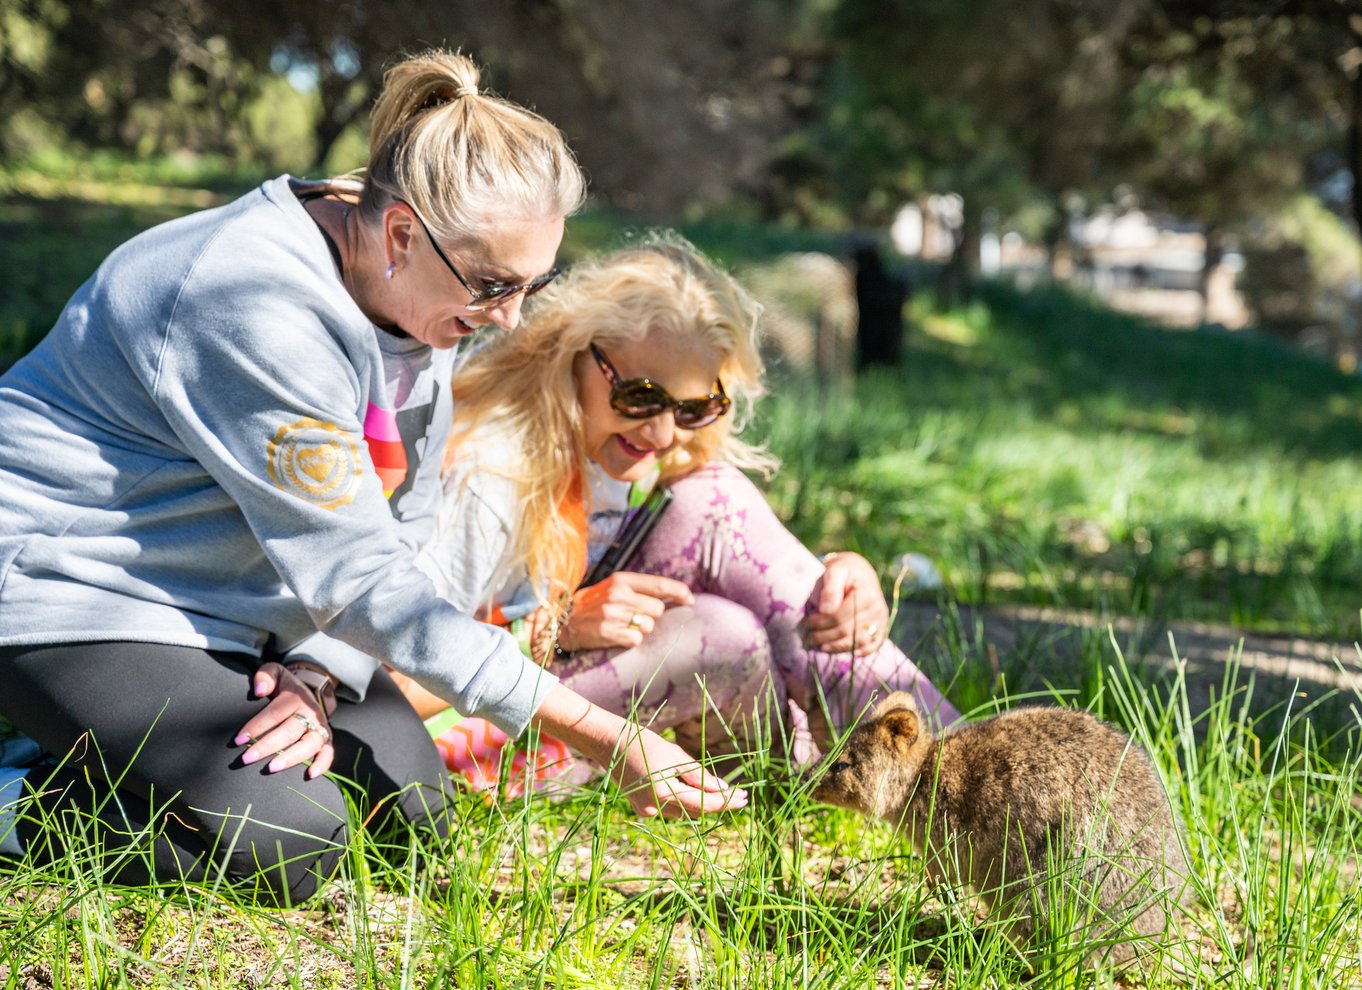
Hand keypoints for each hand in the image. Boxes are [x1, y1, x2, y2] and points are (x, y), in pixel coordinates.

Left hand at [233, 661, 336, 779]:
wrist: (308, 692)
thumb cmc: (284, 687)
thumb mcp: (275, 673)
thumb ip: (266, 676)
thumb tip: (259, 691)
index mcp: (297, 697)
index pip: (276, 712)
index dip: (257, 726)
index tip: (239, 739)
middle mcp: (311, 713)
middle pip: (290, 731)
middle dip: (267, 746)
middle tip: (246, 758)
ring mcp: (320, 727)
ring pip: (309, 744)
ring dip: (291, 757)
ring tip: (271, 768)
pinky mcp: (327, 740)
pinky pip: (328, 753)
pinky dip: (323, 764)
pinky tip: (310, 775)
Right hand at [557, 571, 692, 651]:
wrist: (562, 620)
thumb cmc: (592, 603)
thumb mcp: (613, 587)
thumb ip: (639, 589)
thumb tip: (673, 595)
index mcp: (621, 580)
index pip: (659, 584)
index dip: (679, 592)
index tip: (689, 600)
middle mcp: (619, 595)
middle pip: (658, 609)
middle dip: (652, 616)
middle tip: (635, 617)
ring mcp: (614, 614)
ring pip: (649, 626)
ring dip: (641, 630)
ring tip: (623, 626)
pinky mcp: (609, 632)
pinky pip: (636, 640)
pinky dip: (630, 641)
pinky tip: (618, 636)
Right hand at [612, 725, 746, 818]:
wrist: (609, 743)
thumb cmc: (644, 743)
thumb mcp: (676, 755)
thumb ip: (700, 776)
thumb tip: (723, 790)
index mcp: (662, 793)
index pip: (703, 804)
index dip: (726, 802)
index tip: (744, 797)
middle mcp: (653, 808)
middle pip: (695, 811)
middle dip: (718, 803)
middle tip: (741, 796)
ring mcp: (646, 811)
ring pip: (683, 810)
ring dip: (703, 803)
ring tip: (725, 793)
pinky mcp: (641, 808)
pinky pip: (671, 807)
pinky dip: (685, 800)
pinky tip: (698, 791)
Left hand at [801, 551, 890, 655]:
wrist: (859, 571)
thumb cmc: (843, 570)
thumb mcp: (835, 571)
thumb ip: (830, 589)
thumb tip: (825, 610)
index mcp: (867, 595)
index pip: (839, 617)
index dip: (820, 623)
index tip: (805, 622)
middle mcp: (878, 609)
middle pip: (846, 631)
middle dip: (823, 636)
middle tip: (806, 637)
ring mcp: (881, 621)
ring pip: (856, 642)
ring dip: (834, 647)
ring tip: (817, 644)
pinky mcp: (882, 629)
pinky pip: (870, 647)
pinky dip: (854, 652)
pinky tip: (837, 649)